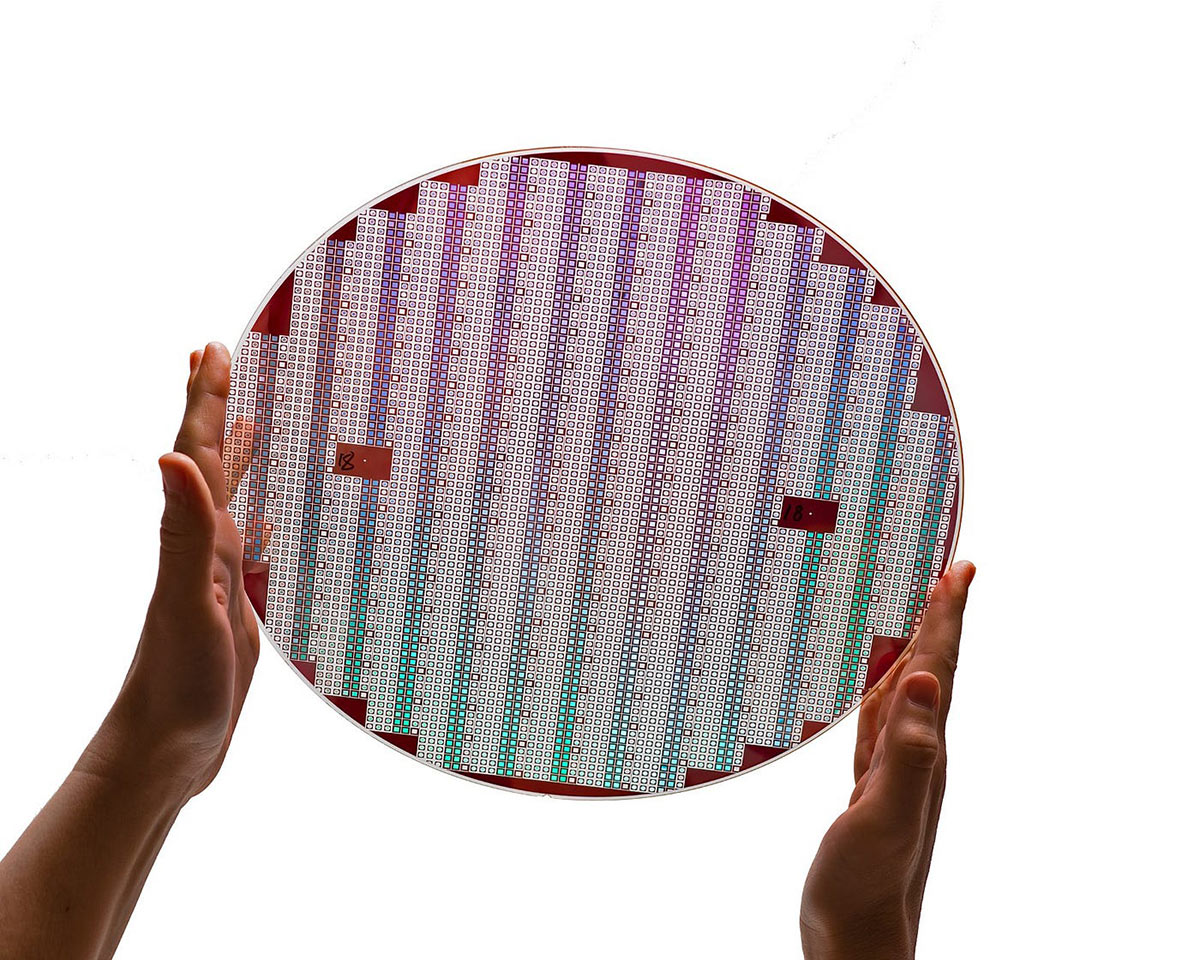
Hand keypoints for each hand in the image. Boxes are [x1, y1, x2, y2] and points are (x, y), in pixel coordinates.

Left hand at [95, 342, 260, 799]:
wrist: (167, 748)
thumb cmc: (175, 683)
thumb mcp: (188, 604)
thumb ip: (184, 532)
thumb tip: (171, 454)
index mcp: (196, 539)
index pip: (199, 453)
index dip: (205, 399)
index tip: (212, 348)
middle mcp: (202, 547)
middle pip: (207, 462)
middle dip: (213, 408)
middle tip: (219, 359)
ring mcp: (216, 576)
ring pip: (228, 498)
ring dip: (233, 454)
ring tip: (246, 417)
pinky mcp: (233, 604)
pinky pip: (245, 542)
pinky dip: (254, 514)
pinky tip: (264, 514)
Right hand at [800, 560, 975, 959]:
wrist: (854, 938)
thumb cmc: (868, 885)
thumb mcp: (888, 814)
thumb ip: (910, 751)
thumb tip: (930, 680)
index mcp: (923, 752)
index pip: (942, 670)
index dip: (950, 618)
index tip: (960, 569)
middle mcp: (915, 753)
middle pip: (932, 672)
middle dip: (940, 620)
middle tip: (947, 573)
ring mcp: (893, 771)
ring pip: (906, 694)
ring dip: (914, 649)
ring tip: (918, 614)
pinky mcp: (869, 787)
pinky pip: (878, 724)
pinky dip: (879, 693)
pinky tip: (876, 687)